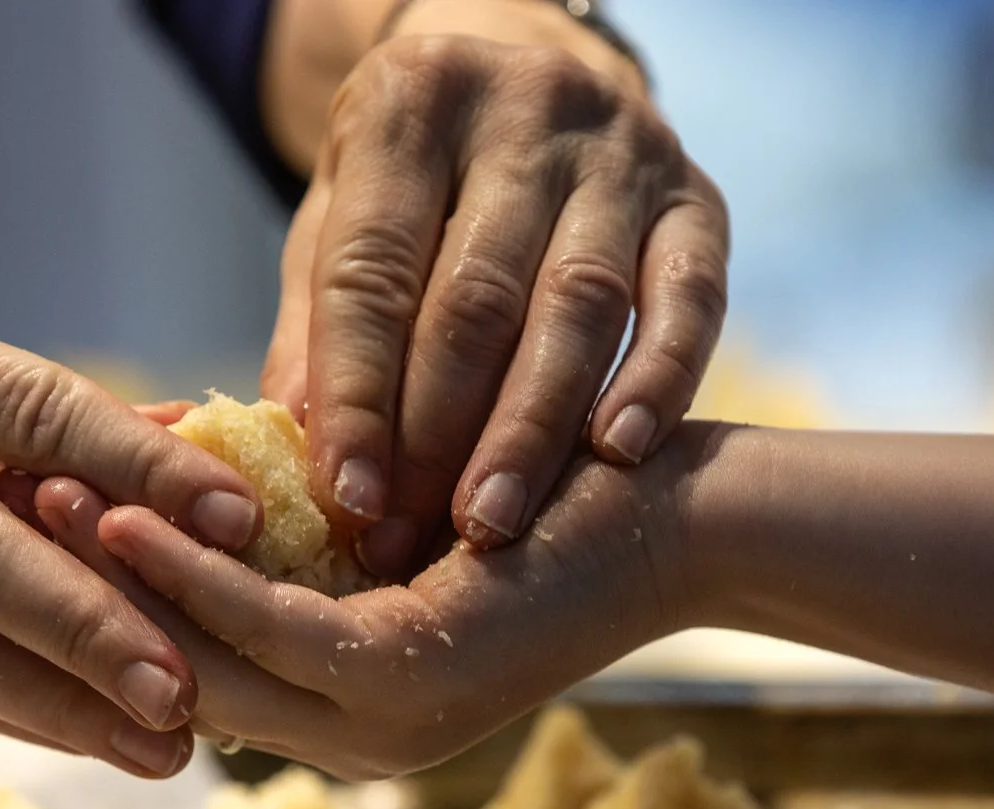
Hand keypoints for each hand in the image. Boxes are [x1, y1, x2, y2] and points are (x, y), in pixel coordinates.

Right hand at [25, 427, 722, 778]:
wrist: (675, 519)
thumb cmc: (539, 509)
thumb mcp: (390, 535)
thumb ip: (297, 547)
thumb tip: (180, 505)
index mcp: (349, 712)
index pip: (194, 664)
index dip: (106, 601)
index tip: (26, 521)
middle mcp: (359, 738)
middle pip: (182, 671)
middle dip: (84, 596)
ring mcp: (386, 724)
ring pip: (212, 657)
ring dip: (117, 582)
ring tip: (27, 499)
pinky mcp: (411, 675)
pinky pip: (272, 624)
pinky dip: (192, 572)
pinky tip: (121, 513)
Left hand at [263, 9, 728, 579]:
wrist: (535, 85)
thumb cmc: (419, 183)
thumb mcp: (342, 219)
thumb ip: (319, 326)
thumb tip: (296, 444)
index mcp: (409, 104)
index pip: (372, 272)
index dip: (356, 396)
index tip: (346, 499)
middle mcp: (524, 110)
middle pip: (477, 301)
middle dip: (437, 437)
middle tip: (409, 539)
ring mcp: (623, 151)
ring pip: (579, 309)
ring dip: (533, 432)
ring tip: (492, 526)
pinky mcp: (697, 198)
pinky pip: (690, 300)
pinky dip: (657, 382)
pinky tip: (619, 455)